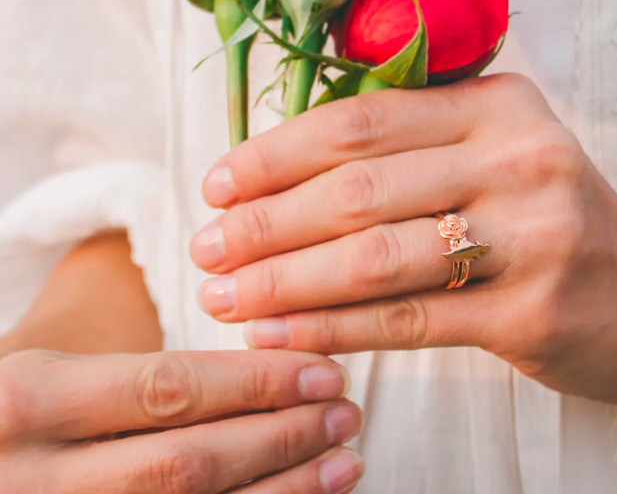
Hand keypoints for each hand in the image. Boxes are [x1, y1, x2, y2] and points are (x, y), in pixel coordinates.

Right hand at [0, 349, 363, 493]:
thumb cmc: (23, 416)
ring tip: (343, 463)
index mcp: (33, 401)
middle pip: (190, 463)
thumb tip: (268, 377)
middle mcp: (39, 479)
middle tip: (346, 414)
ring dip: (282, 493)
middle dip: (282, 439)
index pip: (170, 388)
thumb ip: (142, 378)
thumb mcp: (55, 373)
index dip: (257, 383)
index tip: (324, 373)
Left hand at [192, 74, 616, 410]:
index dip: (276, 154)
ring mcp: (531, 236)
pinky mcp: (531, 312)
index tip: (218, 183)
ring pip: (373, 257)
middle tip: (205, 245)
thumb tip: (279, 171)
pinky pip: (405, 320)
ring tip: (222, 293)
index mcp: (497, 105)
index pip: (360, 121)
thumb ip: (406, 148)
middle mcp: (518, 158)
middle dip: (264, 222)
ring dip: (282, 281)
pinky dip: (330, 327)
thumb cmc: (547, 216)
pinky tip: (275, 332)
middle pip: (357, 189)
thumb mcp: (491, 154)